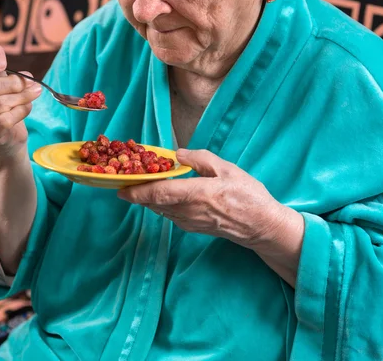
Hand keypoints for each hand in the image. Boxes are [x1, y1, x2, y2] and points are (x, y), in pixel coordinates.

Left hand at [118, 148, 285, 247]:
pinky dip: (161, 204)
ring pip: (161, 210)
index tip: (120, 187)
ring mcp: (191, 223)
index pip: (159, 194)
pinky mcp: (194, 228)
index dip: (137, 192)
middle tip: (125, 180)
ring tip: (140, 184)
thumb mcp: (227, 169)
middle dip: (138, 193)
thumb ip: (200, 159)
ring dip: (148, 199)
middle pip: (155, 204)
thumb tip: (177, 155)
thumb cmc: (248, 196)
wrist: (261, 226)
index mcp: (197, 194)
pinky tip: (162, 194)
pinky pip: (171, 215)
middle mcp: (190, 211)